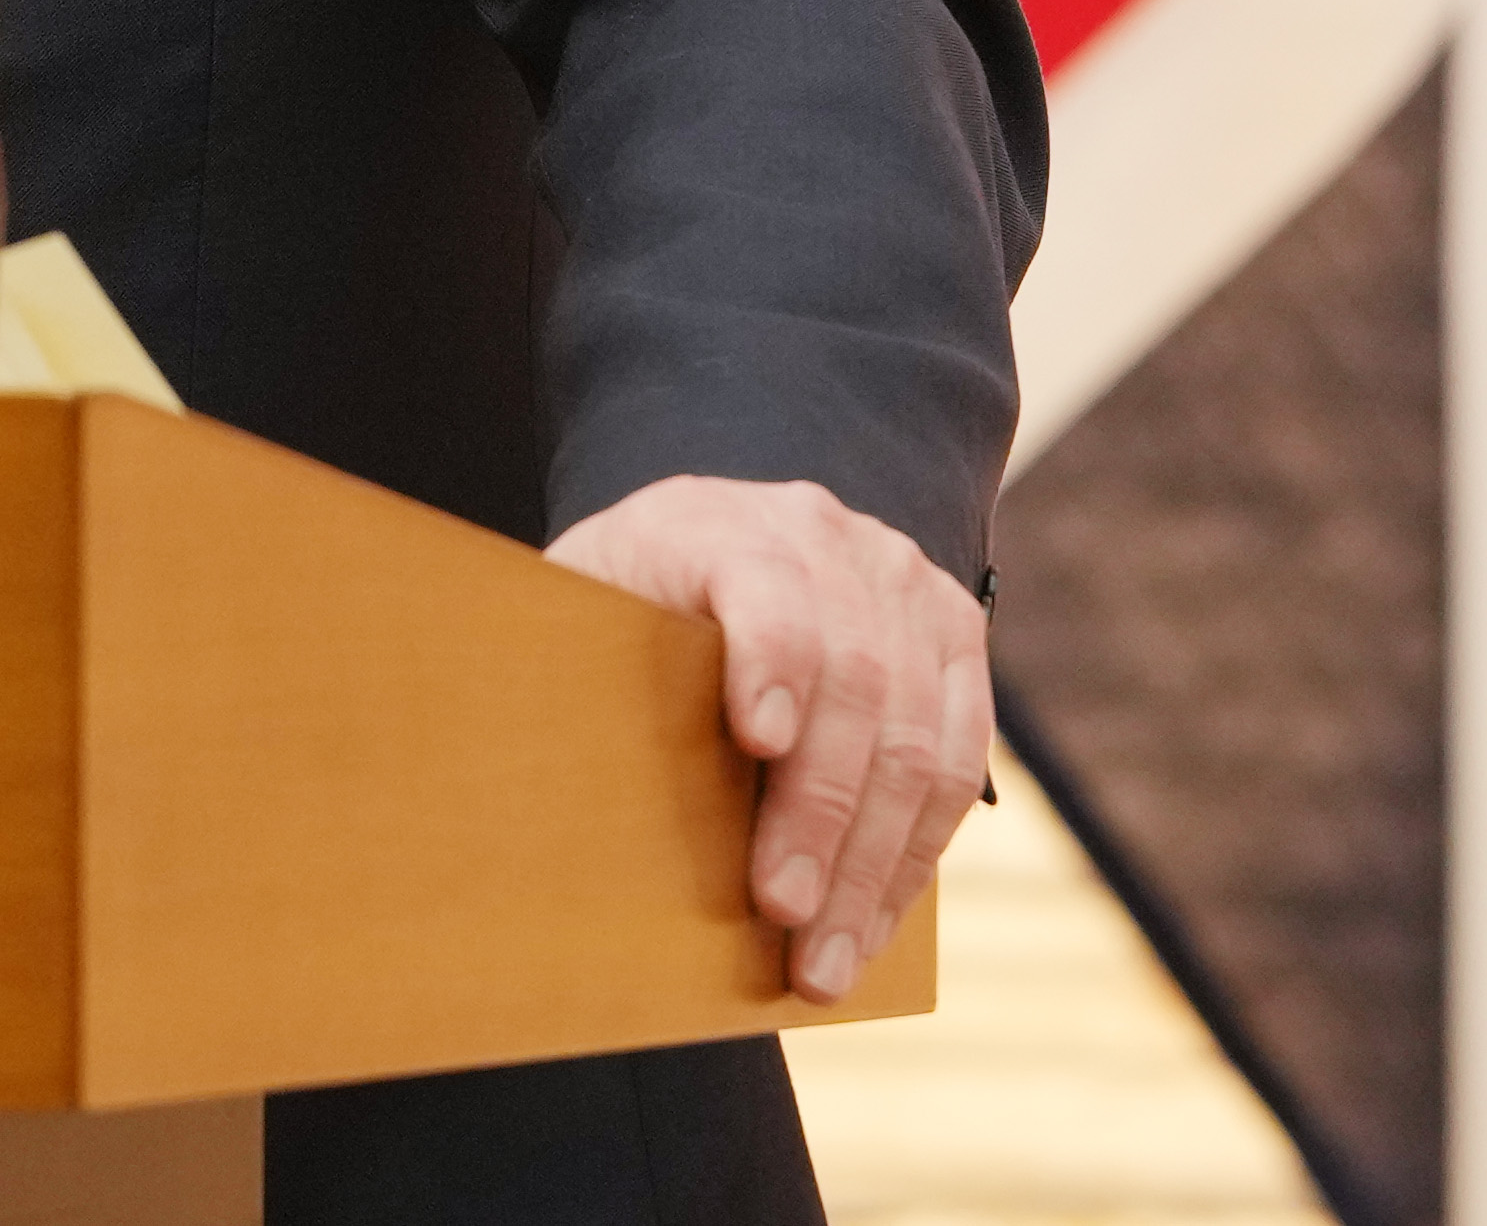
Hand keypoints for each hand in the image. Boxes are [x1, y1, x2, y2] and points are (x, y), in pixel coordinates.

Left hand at [549, 474, 989, 1002]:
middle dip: (821, 814)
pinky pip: (960, 762)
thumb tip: (527, 802)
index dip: (770, 663)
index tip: (757, 741)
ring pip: (919, 738)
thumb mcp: (577, 616)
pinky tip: (871, 924)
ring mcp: (902, 581)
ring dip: (874, 866)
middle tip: (784, 916)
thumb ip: (566, 675)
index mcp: (717, 525)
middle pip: (854, 678)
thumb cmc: (623, 610)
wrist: (712, 544)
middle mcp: (826, 538)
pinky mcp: (953, 636)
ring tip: (826, 962)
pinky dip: (914, 856)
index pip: (765, 587)